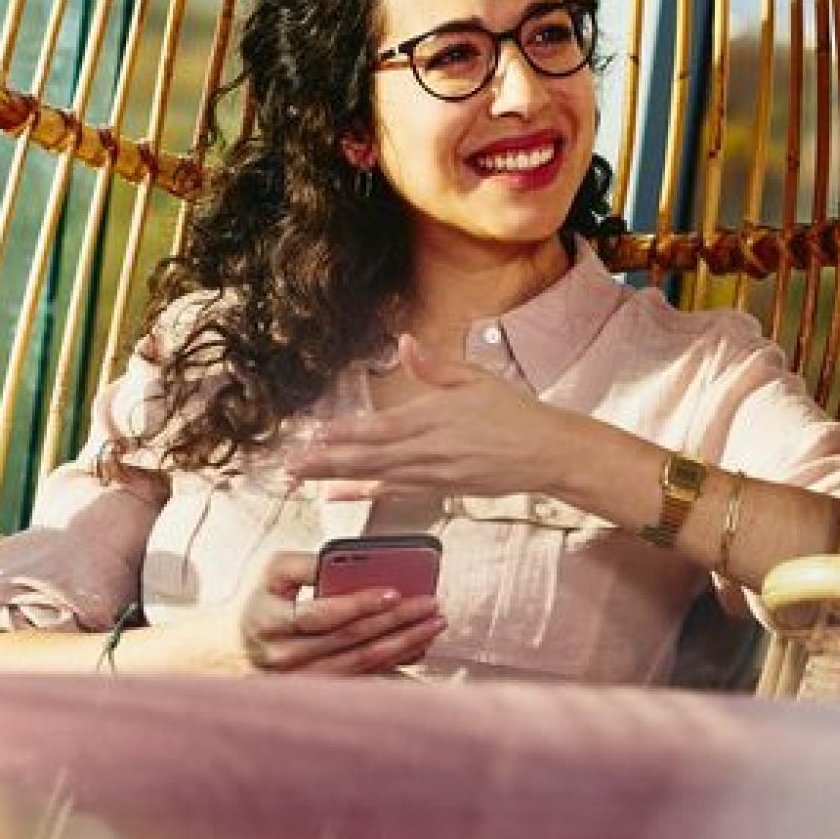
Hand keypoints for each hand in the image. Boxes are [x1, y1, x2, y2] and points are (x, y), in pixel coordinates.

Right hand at [154, 549, 443, 674]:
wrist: (235, 650)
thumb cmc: (264, 601)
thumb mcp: (272, 572)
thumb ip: (305, 563)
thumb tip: (346, 563)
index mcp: (268, 622)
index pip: (319, 615)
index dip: (358, 603)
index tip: (395, 592)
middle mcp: (284, 658)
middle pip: (349, 640)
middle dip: (395, 621)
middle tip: (431, 604)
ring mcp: (303, 681)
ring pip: (363, 663)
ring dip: (404, 643)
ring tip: (434, 623)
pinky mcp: (320, 692)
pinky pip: (365, 678)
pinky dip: (396, 662)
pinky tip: (420, 646)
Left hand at [286, 332, 592, 499]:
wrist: (548, 452)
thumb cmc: (514, 412)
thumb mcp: (476, 378)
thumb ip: (435, 366)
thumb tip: (405, 342)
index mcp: (436, 418)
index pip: (382, 428)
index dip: (346, 433)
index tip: (314, 434)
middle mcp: (431, 450)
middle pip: (371, 458)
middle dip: (327, 462)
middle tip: (291, 465)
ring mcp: (435, 474)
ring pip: (377, 478)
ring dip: (337, 479)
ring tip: (302, 478)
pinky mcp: (441, 489)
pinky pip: (396, 493)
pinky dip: (365, 495)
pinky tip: (338, 496)